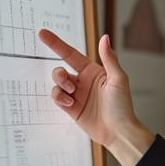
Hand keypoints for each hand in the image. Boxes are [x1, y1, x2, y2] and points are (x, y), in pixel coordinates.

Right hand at [38, 29, 154, 165]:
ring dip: (60, 87)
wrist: (118, 132)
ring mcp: (76, 95)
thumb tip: (104, 38)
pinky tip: (71, 104)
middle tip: (68, 83)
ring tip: (72, 96)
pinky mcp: (71, 108)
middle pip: (60, 70)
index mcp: (93, 71)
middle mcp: (83, 81)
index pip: (71, 54)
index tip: (42, 33)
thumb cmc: (122, 106)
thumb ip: (109, 58)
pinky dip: (59, 98)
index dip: (56, 43)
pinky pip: (56, 97)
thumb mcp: (118, 79)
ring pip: (56, 84)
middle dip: (59, 74)